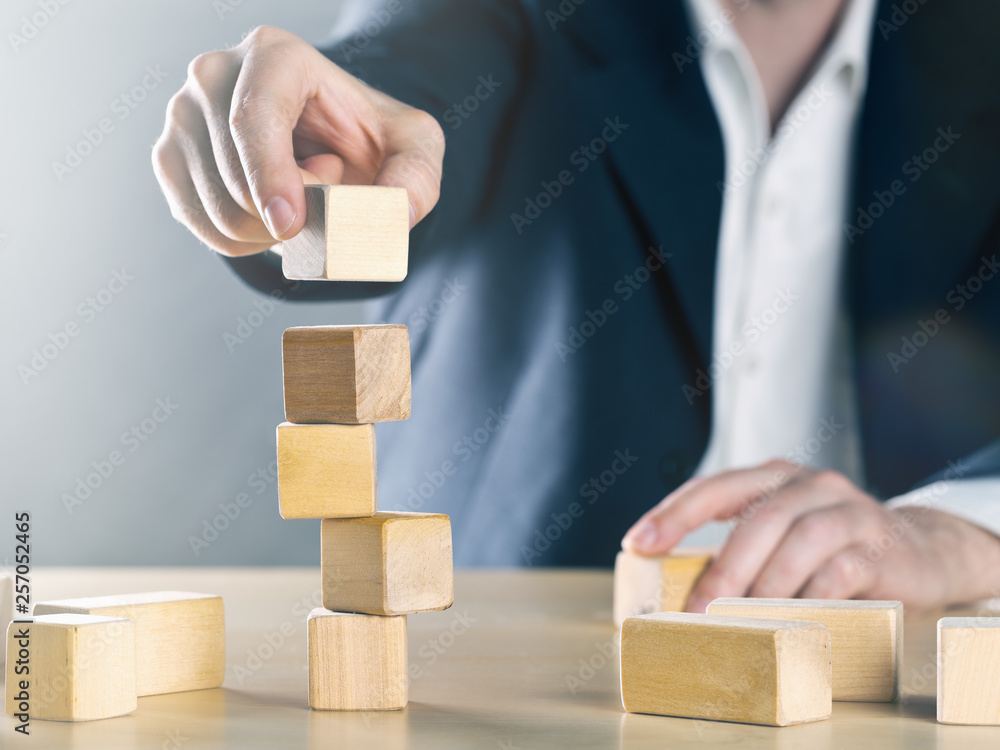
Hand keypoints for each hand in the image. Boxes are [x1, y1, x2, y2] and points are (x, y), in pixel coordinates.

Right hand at [152, 26, 444, 255]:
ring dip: (271, 227)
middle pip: (235, 174)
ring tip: (300, 189)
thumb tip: (396, 214)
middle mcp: (215, 74)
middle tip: (326, 183)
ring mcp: (183, 115)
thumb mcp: (415, 148)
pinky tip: (271, 208)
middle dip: (290, 210)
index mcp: (275, 55)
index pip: (254, 117)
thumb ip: (417, 176)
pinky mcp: (170, 157)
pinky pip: (202, 226)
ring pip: (216, 209)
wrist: (335, 146)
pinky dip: (244, 240)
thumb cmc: (370, 140)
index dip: (270, 176)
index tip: (290, 223)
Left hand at [621, 460, 999, 613]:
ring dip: (764, 586)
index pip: (714, 488)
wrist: (921, 552)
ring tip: (741, 622)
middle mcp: (810, 484)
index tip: (637, 544)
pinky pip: (840, 571)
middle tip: (696, 612)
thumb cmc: (831, 549)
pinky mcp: (880, 547)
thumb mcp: (782, 536)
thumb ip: (740, 548)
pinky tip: (793, 619)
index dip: (673, 514)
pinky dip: (811, 597)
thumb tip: (677, 593)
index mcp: (773, 477)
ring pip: (798, 541)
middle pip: (756, 519)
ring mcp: (849, 511)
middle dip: (721, 569)